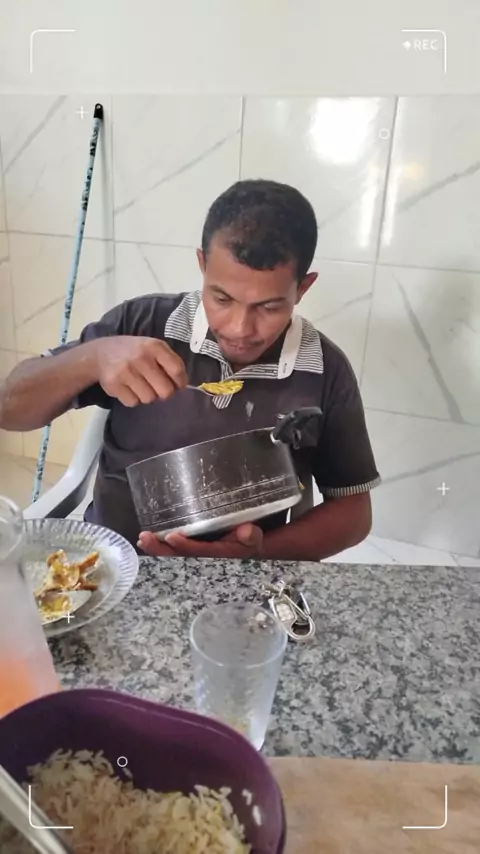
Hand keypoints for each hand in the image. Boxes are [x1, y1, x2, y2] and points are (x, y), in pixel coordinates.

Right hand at [95, 336, 187, 406]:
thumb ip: (169, 362)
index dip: (180, 383)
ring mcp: (126, 371)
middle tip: (157, 388)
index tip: (178, 386)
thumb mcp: (153, 347)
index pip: (176, 370)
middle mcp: (140, 357)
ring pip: (149, 399)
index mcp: (154, 346)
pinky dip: (133, 399)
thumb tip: (182, 385)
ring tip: (140, 385)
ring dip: (147, 396)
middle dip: (163, 393)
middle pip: (165, 391)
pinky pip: (133, 402)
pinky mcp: (114, 384)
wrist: (100, 353)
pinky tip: (128, 388)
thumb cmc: (134, 352)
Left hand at [138, 523, 263, 558]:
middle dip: (161, 549)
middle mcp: (204, 551)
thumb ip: (251, 536)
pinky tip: (148, 536)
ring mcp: (197, 546)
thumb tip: (246, 531)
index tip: (172, 536)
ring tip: (143, 539)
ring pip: (174, 549)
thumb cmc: (250, 538)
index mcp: (218, 552)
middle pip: (180, 553)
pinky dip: (160, 539)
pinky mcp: (192, 538)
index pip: (200, 550)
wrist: (250, 541)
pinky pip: (175, 541)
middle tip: (146, 539)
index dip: (186, 545)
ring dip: (157, 545)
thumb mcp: (255, 538)